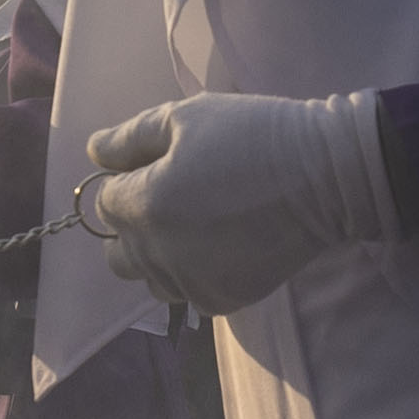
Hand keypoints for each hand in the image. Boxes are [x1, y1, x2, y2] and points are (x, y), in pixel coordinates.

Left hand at [82, 89, 399, 314]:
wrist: (325, 176)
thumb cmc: (252, 135)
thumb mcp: (186, 117)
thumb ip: (129, 138)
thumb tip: (93, 153)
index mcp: (145, 207)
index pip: (105, 205)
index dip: (126, 182)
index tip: (159, 167)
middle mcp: (161, 255)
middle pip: (118, 254)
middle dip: (134, 227)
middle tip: (174, 198)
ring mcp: (192, 284)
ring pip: (151, 279)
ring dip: (160, 256)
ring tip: (199, 224)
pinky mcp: (224, 301)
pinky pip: (188, 293)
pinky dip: (194, 273)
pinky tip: (224, 243)